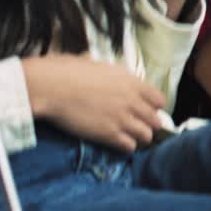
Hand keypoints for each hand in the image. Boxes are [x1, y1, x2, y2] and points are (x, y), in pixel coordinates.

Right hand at [23, 55, 165, 151]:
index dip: (154, 107)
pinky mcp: (108, 134)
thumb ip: (104, 70)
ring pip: (146, 136)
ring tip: (129, 137)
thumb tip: (93, 62)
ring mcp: (122, 118)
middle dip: (148, 125)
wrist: (51, 86)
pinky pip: (129, 147)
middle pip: (156, 120)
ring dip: (139, 138)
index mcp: (131, 81)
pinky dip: (126, 147)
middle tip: (138, 126)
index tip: (146, 110)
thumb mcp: (93, 64)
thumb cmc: (66, 70)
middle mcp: (131, 100)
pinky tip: (118, 144)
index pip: (159, 100)